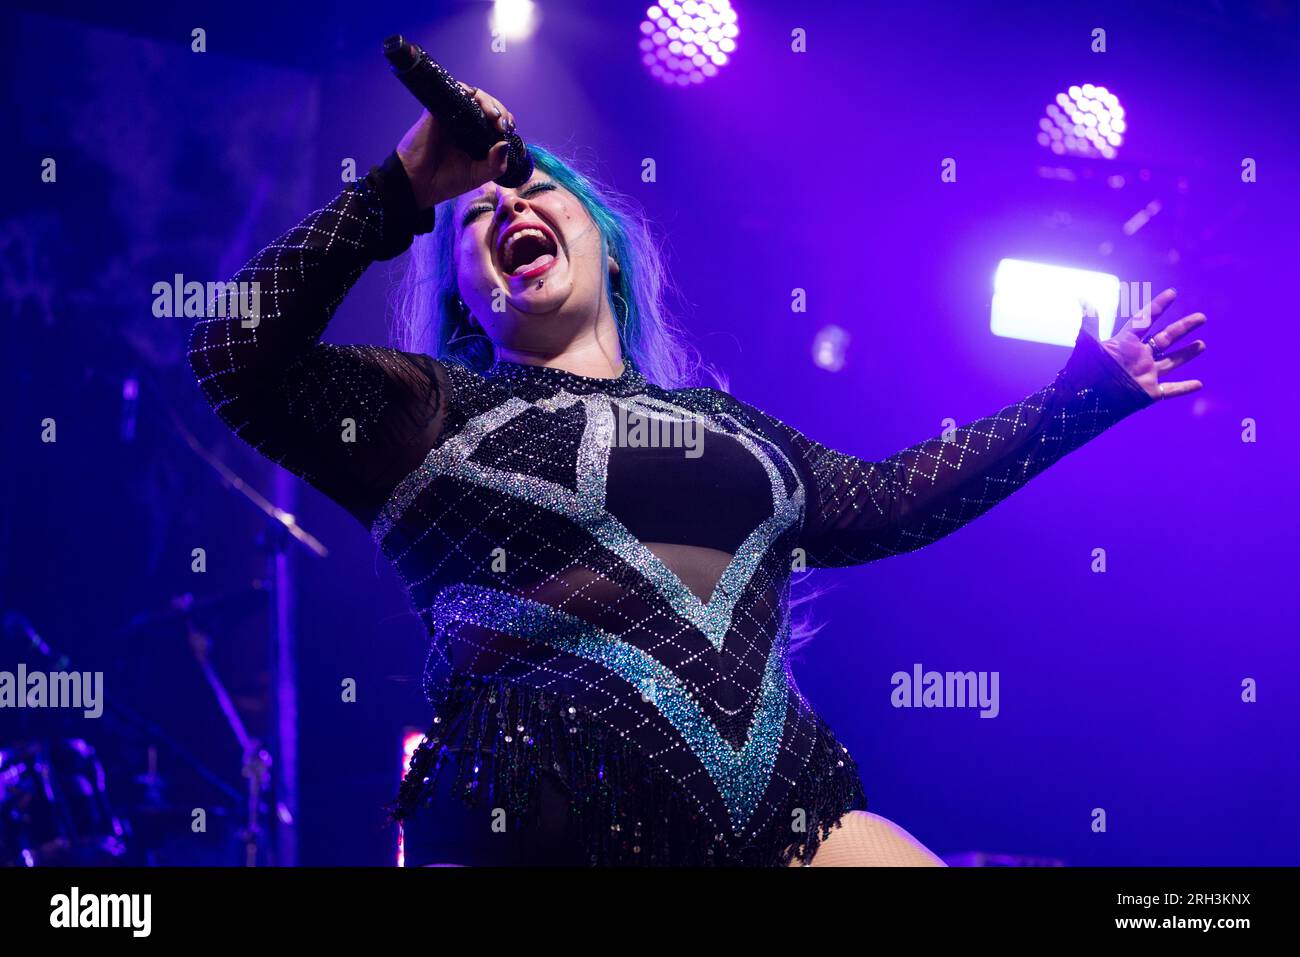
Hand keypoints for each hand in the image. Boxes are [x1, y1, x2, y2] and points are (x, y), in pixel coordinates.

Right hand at [395, 84, 515, 208]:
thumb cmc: (446, 181)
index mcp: (477, 137)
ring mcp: (451, 115)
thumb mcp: (478, 176)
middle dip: (499, 110)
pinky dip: (466, 92)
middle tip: (502, 124)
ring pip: (473, 95)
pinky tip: (474, 103)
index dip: (505, 120)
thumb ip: (495, 165)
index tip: (508, 130)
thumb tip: (505, 143)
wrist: (419, 184)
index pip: (496, 121)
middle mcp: (465, 123)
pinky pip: (453, 92)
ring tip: (493, 116)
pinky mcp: (436, 110)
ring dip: (487, 101)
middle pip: (487, 105)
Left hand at [1084, 288, 1206, 401]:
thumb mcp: (1089, 344)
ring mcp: (1146, 374)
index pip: (1145, 320)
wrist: (1088, 399)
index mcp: (1126, 343)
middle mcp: (1139, 356)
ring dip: (1187, 354)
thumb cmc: (1088, 370)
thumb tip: (1082, 298)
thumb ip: (1090, 322)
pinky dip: (1184, 388)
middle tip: (1201, 318)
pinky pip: (1170, 390)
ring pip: (1171, 361)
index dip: (1158, 307)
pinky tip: (1198, 384)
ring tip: (1202, 345)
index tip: (1173, 293)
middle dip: (1183, 328)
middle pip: (1166, 338)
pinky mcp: (1149, 392)